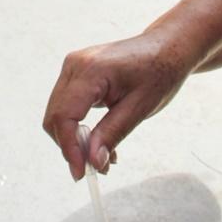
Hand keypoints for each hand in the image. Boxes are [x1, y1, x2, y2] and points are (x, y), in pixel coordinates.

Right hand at [43, 30, 196, 180]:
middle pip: (56, 117)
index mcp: (90, 70)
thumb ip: (112, 133)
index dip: (69, 148)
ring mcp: (73, 68)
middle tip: (95, 170)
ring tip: (103, 158)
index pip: (64, 116)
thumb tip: (93, 162)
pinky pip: (69, 107)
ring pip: (59, 114)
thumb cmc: (159, 72)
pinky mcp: (77, 74)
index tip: (81, 174)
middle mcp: (74, 66)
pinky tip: (100, 142)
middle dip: (71, 147)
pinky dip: (79, 128)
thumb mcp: (140, 107)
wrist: (166, 48)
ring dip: (75, 140)